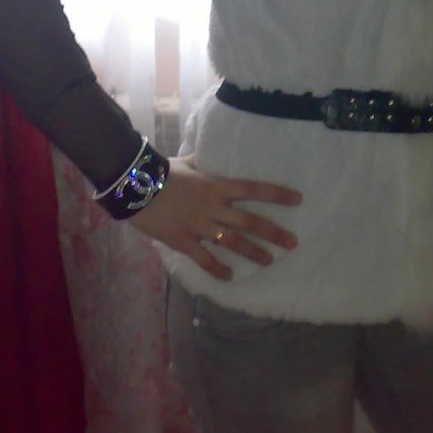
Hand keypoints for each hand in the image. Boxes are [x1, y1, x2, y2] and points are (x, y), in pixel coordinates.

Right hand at [129, 155, 301, 279]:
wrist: (135, 185)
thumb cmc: (161, 171)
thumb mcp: (187, 162)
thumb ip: (203, 163)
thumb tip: (212, 155)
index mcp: (216, 185)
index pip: (253, 189)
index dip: (277, 194)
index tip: (298, 199)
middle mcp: (214, 207)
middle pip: (250, 221)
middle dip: (274, 233)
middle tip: (293, 243)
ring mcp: (200, 225)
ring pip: (233, 242)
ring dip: (254, 253)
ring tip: (270, 261)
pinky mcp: (183, 240)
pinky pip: (204, 258)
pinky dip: (218, 269)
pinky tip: (229, 277)